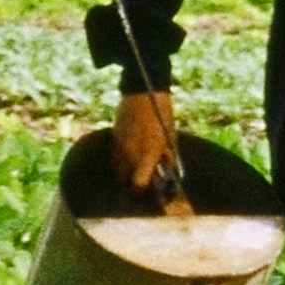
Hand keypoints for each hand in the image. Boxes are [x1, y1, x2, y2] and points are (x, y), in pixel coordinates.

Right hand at [112, 89, 182, 205]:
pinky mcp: (113, 139)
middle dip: (134, 186)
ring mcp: (120, 146)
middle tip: (143, 182)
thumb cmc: (162, 116)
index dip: (141, 191)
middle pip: (126, 182)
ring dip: (125, 176)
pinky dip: (120, 164)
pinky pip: (114, 160)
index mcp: (149, 153)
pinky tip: (128, 160)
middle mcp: (132, 153)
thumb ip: (168, 161)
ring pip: (118, 172)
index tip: (147, 191)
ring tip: (135, 171)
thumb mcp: (171, 140)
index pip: (138, 184)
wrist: (143, 93)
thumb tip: (167, 180)